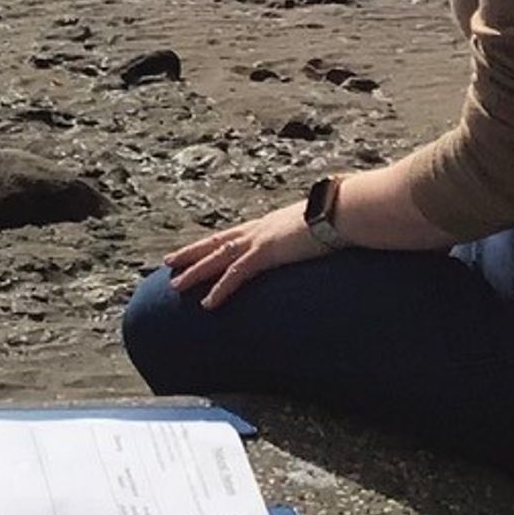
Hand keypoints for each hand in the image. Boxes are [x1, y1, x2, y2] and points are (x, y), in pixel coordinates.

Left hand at [164, 200, 329, 308]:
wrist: (345, 210)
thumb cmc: (338, 217)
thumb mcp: (317, 228)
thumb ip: (307, 235)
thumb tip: (315, 241)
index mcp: (267, 224)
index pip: (231, 234)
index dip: (210, 243)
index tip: (194, 249)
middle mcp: (258, 229)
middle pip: (215, 242)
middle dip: (190, 253)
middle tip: (168, 263)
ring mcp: (260, 240)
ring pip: (216, 258)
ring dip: (194, 272)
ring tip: (175, 285)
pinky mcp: (267, 253)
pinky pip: (236, 275)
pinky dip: (219, 289)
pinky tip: (207, 304)